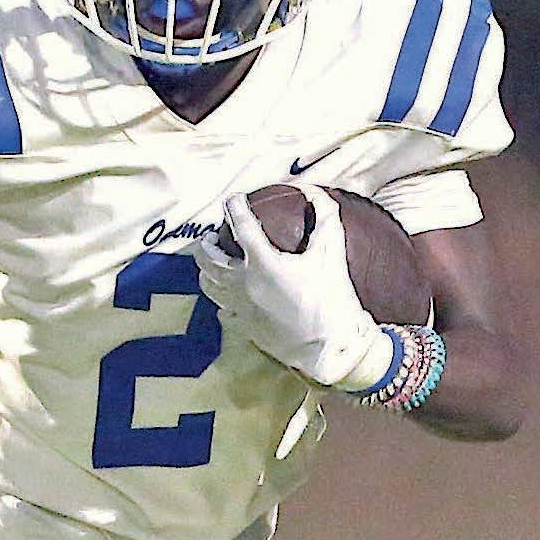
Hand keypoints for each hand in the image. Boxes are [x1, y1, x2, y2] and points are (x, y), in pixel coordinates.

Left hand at [195, 186, 391, 389]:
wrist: (331, 347)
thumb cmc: (333, 297)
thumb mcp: (331, 251)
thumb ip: (324, 215)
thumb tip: (314, 192)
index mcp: (262, 263)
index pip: (241, 225)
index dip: (235, 206)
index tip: (235, 200)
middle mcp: (243, 285)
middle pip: (208, 258)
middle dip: (207, 243)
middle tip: (214, 235)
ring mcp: (240, 308)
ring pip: (208, 284)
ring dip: (207, 268)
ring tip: (213, 260)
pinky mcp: (244, 326)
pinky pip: (221, 306)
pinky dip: (220, 294)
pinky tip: (228, 291)